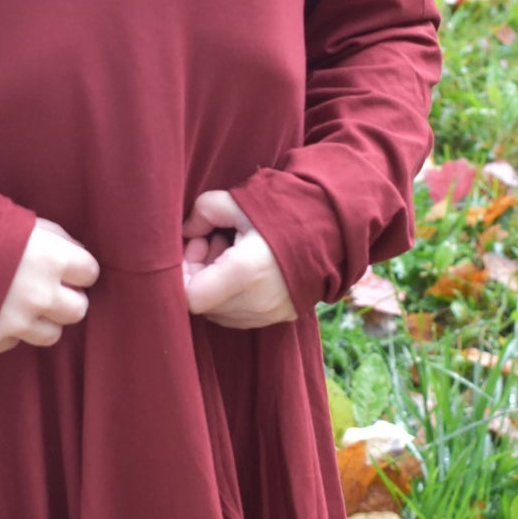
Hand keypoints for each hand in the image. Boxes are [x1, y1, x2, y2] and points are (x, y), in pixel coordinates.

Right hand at [0, 216, 99, 352]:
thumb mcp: (25, 222)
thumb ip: (56, 239)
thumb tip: (76, 254)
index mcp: (54, 259)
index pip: (90, 273)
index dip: (77, 270)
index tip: (65, 268)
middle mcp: (43, 295)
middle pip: (78, 310)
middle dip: (66, 300)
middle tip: (48, 290)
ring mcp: (20, 321)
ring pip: (52, 334)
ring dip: (42, 321)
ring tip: (22, 305)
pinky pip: (15, 341)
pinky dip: (9, 330)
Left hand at [181, 189, 296, 328]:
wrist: (336, 228)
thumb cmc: (286, 211)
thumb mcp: (239, 201)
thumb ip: (203, 212)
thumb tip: (186, 231)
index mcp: (243, 272)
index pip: (189, 296)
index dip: (180, 276)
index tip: (192, 247)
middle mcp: (255, 301)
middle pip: (203, 303)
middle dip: (197, 273)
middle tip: (209, 240)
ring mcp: (269, 314)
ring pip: (219, 311)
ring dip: (215, 285)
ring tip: (231, 251)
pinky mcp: (280, 317)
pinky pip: (240, 314)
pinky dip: (233, 294)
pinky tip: (246, 267)